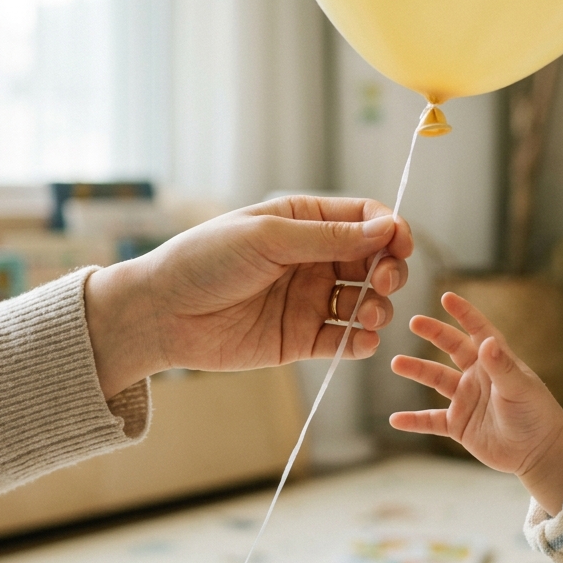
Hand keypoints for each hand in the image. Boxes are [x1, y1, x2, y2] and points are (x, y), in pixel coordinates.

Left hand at [85, 196, 411, 397]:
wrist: (162, 312)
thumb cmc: (206, 260)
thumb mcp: (268, 237)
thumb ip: (329, 237)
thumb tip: (387, 229)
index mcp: (305, 222)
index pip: (366, 220)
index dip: (391, 230)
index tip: (400, 244)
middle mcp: (313, 260)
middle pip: (375, 262)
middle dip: (390, 271)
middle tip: (382, 281)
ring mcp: (310, 300)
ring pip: (367, 303)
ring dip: (380, 308)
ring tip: (369, 314)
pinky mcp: (301, 339)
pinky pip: (346, 341)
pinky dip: (363, 342)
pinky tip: (362, 339)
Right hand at [389, 292, 562, 514]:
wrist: (540, 452)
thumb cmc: (537, 414)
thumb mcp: (520, 388)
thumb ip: (501, 366)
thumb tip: (487, 341)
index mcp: (495, 362)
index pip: (478, 331)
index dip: (464, 313)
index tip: (447, 297)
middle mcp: (477, 376)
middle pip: (451, 348)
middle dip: (433, 333)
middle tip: (414, 322)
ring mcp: (466, 400)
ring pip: (436, 380)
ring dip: (417, 371)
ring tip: (397, 363)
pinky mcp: (459, 425)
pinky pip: (431, 420)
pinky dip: (414, 421)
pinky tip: (395, 419)